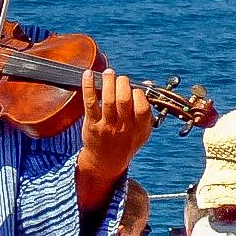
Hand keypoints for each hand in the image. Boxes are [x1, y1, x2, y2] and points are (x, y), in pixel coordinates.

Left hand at [78, 68, 153, 188]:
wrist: (106, 162)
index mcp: (139, 129)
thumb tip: (147, 83)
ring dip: (108, 82)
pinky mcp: (91, 125)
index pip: (142, 108)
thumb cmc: (126, 141)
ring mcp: (107, 127)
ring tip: (108, 73)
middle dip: (122, 84)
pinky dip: (88, 86)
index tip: (135, 89)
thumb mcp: (142, 130)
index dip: (139, 94)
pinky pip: (90, 103)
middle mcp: (123, 128)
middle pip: (124, 101)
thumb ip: (146, 107)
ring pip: (108, 100)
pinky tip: (88, 74)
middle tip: (121, 78)